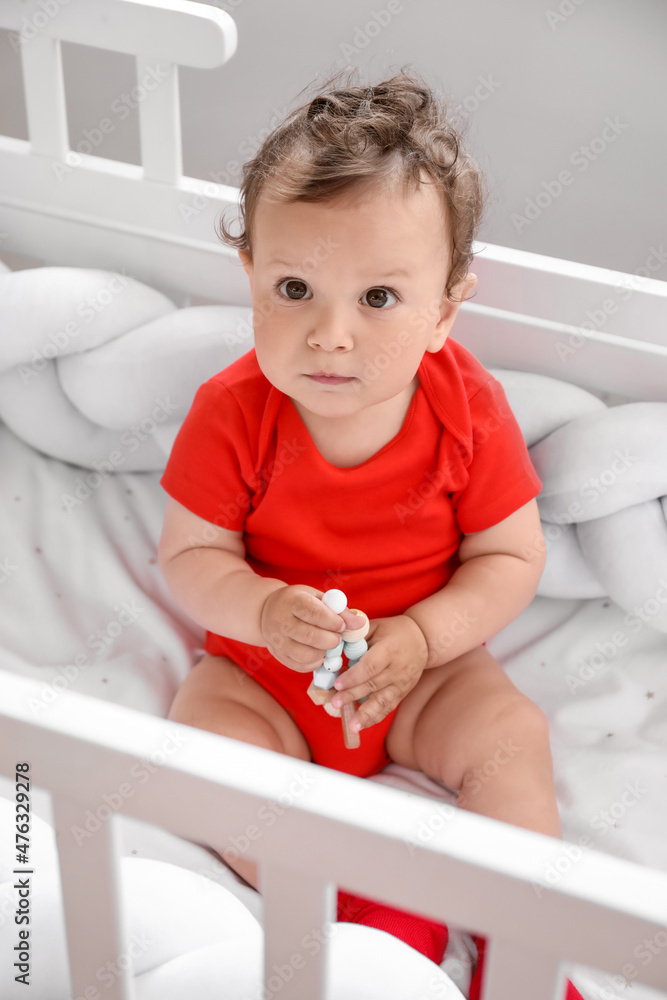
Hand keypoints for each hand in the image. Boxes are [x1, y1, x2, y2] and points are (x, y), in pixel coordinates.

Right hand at [260, 585, 365, 672]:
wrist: (268, 612)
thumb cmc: (299, 602)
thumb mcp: (317, 598)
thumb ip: (339, 610)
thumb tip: (360, 624)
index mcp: (292, 601)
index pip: (314, 613)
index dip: (333, 622)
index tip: (342, 626)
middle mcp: (281, 621)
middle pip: (310, 636)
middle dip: (331, 640)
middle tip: (338, 638)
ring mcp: (277, 640)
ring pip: (305, 654)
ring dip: (323, 653)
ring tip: (327, 645)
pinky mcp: (278, 655)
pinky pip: (300, 666)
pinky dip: (314, 663)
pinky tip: (318, 653)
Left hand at [329, 615, 428, 731]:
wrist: (422, 639)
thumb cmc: (394, 631)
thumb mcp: (376, 626)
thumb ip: (356, 637)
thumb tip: (333, 648)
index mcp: (389, 650)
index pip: (370, 666)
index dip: (354, 676)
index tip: (337, 683)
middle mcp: (397, 669)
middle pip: (373, 685)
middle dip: (352, 695)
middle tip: (335, 703)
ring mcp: (401, 683)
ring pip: (382, 701)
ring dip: (365, 714)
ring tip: (352, 726)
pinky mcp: (402, 693)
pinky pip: (388, 708)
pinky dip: (374, 718)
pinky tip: (361, 726)